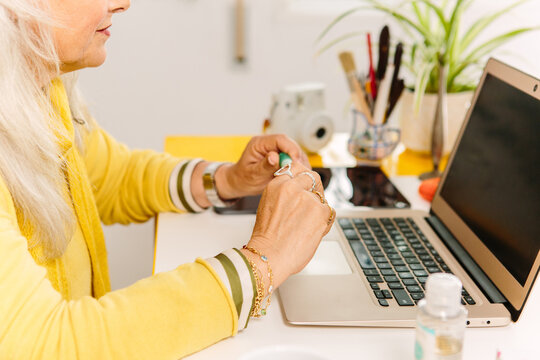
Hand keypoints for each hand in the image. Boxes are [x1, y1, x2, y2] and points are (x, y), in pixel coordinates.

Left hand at [215, 134, 309, 198]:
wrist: (240, 182)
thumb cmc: (243, 178)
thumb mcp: (252, 174)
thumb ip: (264, 165)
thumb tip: (275, 157)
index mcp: (259, 143)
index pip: (280, 139)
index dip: (291, 149)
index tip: (296, 163)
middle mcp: (269, 143)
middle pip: (290, 145)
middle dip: (297, 157)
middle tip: (301, 172)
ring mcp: (276, 149)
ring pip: (295, 151)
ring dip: (300, 163)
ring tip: (301, 176)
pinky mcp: (281, 156)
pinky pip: (294, 159)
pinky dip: (298, 167)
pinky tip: (298, 176)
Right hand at [240, 163, 334, 291]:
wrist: (269, 256)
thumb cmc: (267, 237)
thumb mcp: (268, 206)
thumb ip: (284, 193)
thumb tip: (300, 188)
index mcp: (277, 185)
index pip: (296, 168)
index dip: (303, 177)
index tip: (306, 183)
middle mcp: (292, 188)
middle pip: (313, 178)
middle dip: (315, 189)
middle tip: (312, 202)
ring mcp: (307, 198)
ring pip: (321, 198)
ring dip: (318, 210)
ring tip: (306, 226)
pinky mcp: (320, 211)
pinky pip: (329, 212)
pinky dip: (324, 221)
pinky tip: (312, 231)